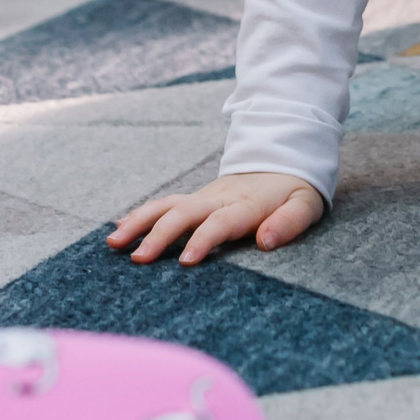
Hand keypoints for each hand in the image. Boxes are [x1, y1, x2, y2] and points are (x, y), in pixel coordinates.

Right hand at [107, 172, 323, 265]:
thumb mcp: (306, 205)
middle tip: (137, 258)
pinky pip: (165, 204)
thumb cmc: (296, 190)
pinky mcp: (196, 198)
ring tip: (114, 242)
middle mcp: (218, 198)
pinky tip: (119, 228)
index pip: (219, 223)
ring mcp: (204, 197)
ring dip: (139, 222)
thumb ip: (288, 223)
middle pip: (184, 213)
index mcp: (245, 204)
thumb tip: (265, 242)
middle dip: (158, 235)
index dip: (202, 240)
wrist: (284, 158)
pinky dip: (140, 214)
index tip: (184, 261)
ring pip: (166, 205)